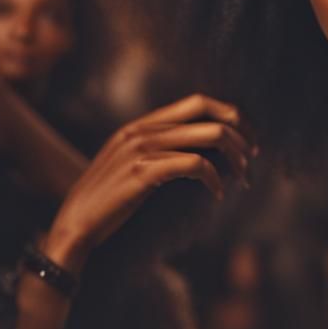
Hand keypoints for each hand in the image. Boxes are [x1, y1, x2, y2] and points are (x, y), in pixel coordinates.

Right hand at [42, 95, 252, 272]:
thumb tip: (204, 150)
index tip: (248, 138)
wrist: (73, 227)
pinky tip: (218, 194)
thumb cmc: (108, 202)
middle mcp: (142, 129)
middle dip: (241, 132)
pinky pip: (194, 164)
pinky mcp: (142, 172)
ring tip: (242, 177)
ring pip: (210, 136)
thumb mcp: (132, 165)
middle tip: (253, 157)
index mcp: (142, 123)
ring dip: (235, 157)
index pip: (199, 102)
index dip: (231, 116)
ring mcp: (141, 148)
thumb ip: (160, 150)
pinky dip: (214, 178)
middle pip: (210, 113)